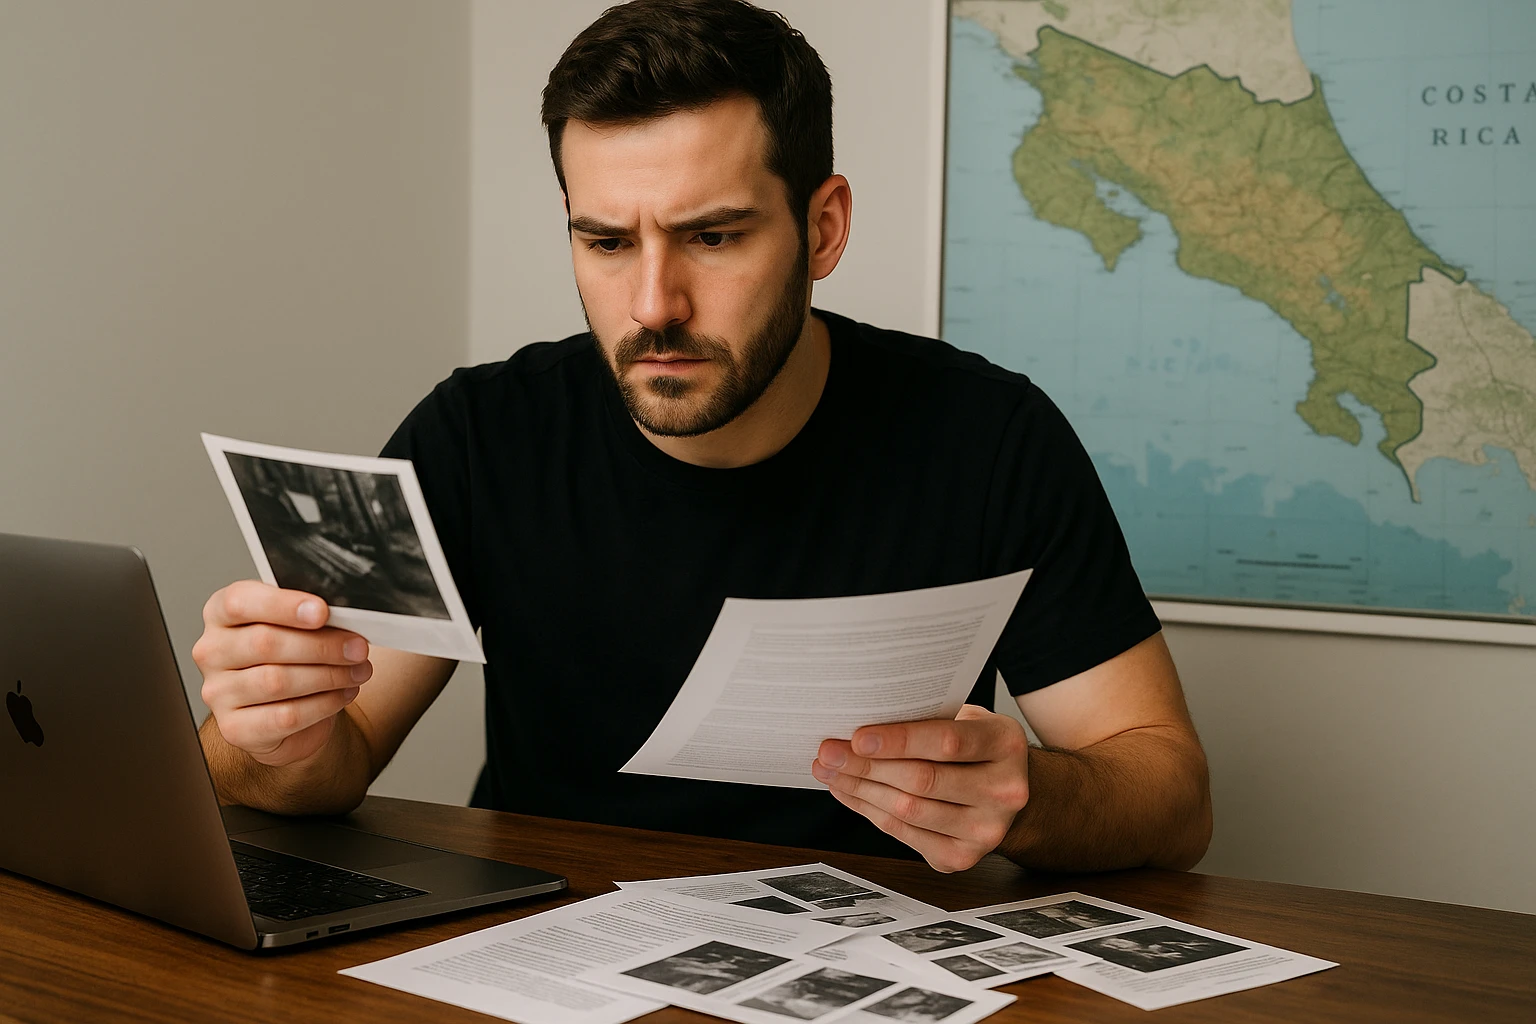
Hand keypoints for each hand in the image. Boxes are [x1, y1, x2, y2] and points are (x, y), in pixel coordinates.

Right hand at [192, 580, 371, 766]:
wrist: (288, 710)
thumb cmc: (292, 656)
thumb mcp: (298, 626)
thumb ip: (310, 615)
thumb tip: (345, 614)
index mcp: (220, 613)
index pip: (239, 602)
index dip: (283, 605)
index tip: (322, 611)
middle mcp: (212, 651)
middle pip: (264, 643)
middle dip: (321, 645)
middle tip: (358, 647)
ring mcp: (218, 692)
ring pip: (276, 681)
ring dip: (329, 675)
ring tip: (359, 671)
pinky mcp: (234, 728)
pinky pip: (285, 716)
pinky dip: (323, 704)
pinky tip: (344, 693)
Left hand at [812, 704, 1029, 872]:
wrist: (1004, 790)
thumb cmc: (975, 747)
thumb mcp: (966, 719)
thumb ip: (928, 718)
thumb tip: (862, 720)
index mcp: (1006, 745)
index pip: (947, 742)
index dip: (898, 740)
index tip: (857, 737)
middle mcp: (1004, 791)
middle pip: (922, 780)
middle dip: (866, 766)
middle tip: (829, 752)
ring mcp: (985, 830)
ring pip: (908, 810)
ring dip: (860, 789)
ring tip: (830, 770)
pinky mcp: (961, 856)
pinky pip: (903, 833)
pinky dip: (868, 810)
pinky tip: (848, 792)